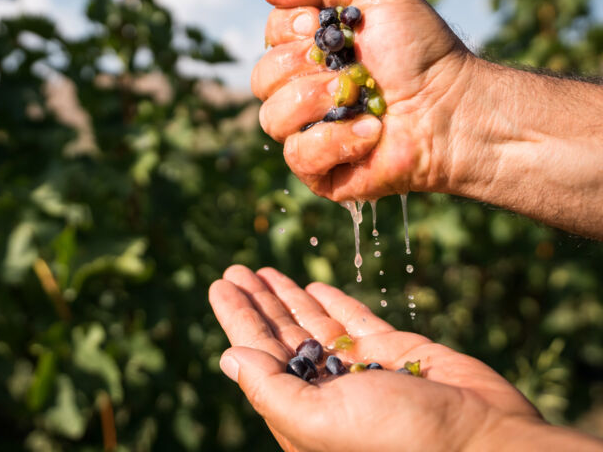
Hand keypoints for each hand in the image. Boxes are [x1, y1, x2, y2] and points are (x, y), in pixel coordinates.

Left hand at [209, 265, 541, 451]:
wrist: (484, 444)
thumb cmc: (399, 441)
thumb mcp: (319, 420)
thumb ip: (270, 389)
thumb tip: (228, 358)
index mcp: (303, 412)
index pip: (259, 355)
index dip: (238, 318)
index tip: (219, 285)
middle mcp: (328, 391)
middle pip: (282, 336)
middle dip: (258, 302)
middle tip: (235, 269)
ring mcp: (362, 370)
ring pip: (314, 325)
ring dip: (287, 297)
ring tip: (262, 270)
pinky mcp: (395, 353)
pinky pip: (355, 321)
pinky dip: (333, 303)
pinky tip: (313, 287)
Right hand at [253, 0, 473, 201]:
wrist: (454, 104)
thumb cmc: (422, 50)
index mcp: (312, 52)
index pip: (269, 37)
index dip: (289, 30)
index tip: (320, 26)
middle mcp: (304, 92)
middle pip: (261, 79)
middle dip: (302, 68)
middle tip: (349, 69)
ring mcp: (310, 133)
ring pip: (272, 119)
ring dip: (316, 103)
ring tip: (361, 99)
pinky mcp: (322, 172)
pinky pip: (298, 156)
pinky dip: (336, 141)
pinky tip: (372, 132)